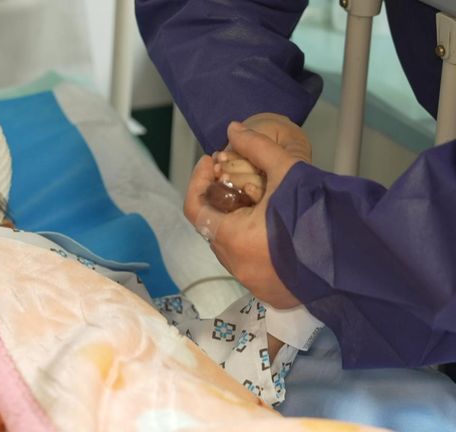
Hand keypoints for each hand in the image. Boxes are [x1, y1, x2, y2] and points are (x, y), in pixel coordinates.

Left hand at [185, 122, 306, 307]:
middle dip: (220, 200)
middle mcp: (238, 266)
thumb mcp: (288, 173)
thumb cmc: (321, 214)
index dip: (198, 181)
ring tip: (256, 199)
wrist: (363, 257)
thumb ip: (257, 148)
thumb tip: (233, 129)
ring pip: (231, 246)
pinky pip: (250, 264)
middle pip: (213, 227)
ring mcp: (254, 283)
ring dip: (237, 222)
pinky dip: (253, 243)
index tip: (210, 162)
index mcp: (234, 239)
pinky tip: (272, 225)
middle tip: (234, 176)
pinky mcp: (271, 293)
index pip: (195, 209)